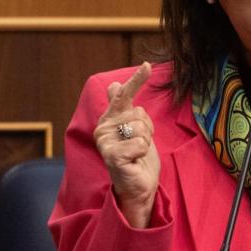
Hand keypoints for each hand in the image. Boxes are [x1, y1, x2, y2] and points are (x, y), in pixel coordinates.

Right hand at [94, 62, 160, 228]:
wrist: (137, 186)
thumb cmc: (137, 157)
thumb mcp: (134, 129)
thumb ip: (122, 108)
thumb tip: (113, 84)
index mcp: (108, 120)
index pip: (123, 95)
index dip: (137, 80)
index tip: (147, 65)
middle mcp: (102, 128)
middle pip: (139, 114)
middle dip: (147, 129)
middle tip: (139, 145)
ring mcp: (105, 142)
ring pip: (141, 128)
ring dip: (146, 142)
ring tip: (136, 153)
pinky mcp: (112, 156)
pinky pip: (141, 143)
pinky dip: (143, 153)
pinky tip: (134, 161)